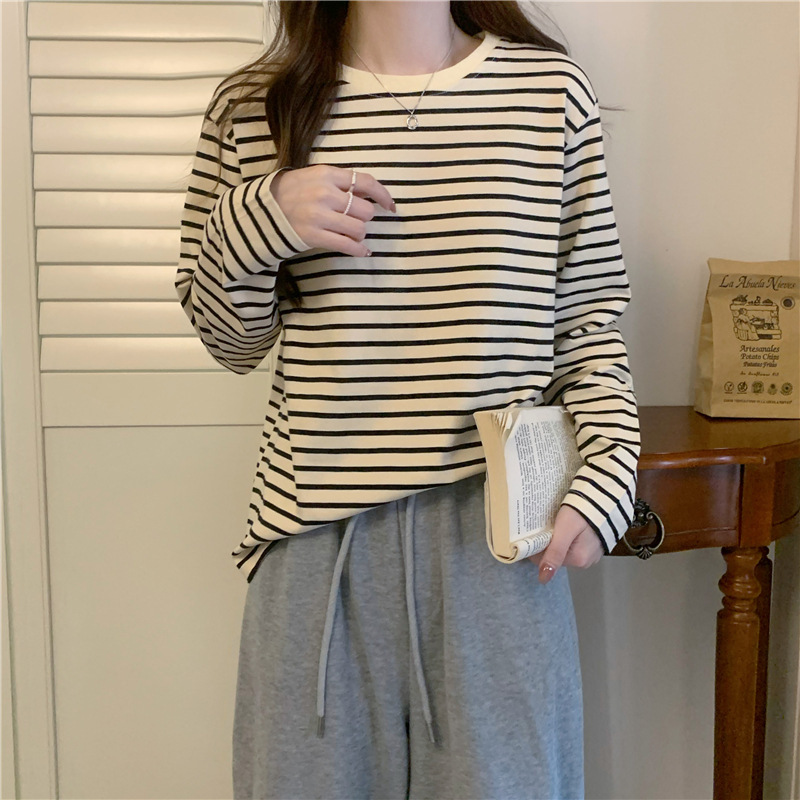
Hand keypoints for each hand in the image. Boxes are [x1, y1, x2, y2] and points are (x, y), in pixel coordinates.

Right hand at [270, 164, 394, 257]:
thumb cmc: (291, 193)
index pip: (365, 182)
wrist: (262, 211)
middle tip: (355, 220)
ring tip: (350, 233)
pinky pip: (347, 246)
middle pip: (365, 210)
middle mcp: (324, 193)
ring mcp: (319, 216)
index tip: (390, 206)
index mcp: (326, 174)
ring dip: (359, 234)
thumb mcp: (314, 177)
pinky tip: (362, 251)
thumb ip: (340, 183)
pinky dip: (359, 250)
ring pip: (359, 229)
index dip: (383, 195)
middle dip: (364, 218)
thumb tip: (371, 194)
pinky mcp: (314, 236)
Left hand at [527, 504, 602, 583]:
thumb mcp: (565, 530)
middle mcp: (586, 561)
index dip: (537, 547)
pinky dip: (567, 536)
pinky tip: (568, 525)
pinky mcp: (594, 544)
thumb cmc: (583, 512)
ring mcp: (591, 553)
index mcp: (578, 560)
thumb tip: (543, 579)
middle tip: (547, 525)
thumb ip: (554, 553)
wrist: (605, 497)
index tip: (534, 533)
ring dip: (557, 538)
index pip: (545, 561)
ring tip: (558, 523)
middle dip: (548, 542)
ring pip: (563, 549)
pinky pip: (574, 544)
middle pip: (555, 555)